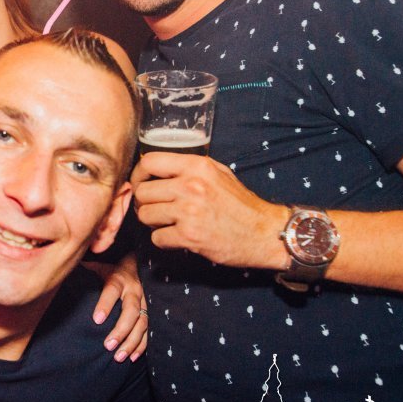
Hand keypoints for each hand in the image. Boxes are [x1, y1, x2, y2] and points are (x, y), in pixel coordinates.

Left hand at [85, 253, 147, 362]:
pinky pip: (148, 330)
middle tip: (107, 346)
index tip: (96, 320)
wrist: (135, 267)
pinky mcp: (149, 312)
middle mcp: (133, 290)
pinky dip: (141, 345)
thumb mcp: (97, 267)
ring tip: (118, 356)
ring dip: (131, 342)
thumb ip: (84, 271)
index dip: (105, 305)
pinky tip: (132, 357)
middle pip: (131, 311)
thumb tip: (64, 271)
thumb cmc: (109, 270)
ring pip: (142, 323)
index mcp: (118, 278)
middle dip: (120, 330)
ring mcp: (144, 302)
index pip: (111, 291)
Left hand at [132, 152, 285, 269]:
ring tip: (168, 222)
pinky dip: (164, 240)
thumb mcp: (219, 173)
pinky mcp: (189, 236)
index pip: (149, 162)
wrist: (264, 233)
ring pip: (145, 215)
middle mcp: (191, 186)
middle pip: (142, 192)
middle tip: (155, 208)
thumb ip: (189, 168)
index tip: (140, 183)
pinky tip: (177, 237)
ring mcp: (189, 211)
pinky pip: (157, 237)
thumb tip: (158, 168)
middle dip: (144, 202)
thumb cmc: (241, 204)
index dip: (138, 174)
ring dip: (153, 222)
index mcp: (197, 166)